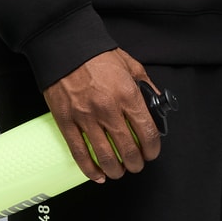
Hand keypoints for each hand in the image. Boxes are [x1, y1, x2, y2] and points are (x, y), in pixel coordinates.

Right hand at [44, 48, 162, 183]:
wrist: (64, 45)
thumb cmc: (96, 54)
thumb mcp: (130, 65)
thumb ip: (145, 86)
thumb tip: (157, 103)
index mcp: (127, 95)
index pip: (147, 133)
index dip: (152, 149)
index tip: (151, 153)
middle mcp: (108, 109)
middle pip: (128, 149)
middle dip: (136, 163)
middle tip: (136, 164)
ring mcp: (86, 117)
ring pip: (105, 156)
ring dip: (116, 170)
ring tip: (119, 171)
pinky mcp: (66, 121)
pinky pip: (79, 152)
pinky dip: (90, 169)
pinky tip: (98, 174)